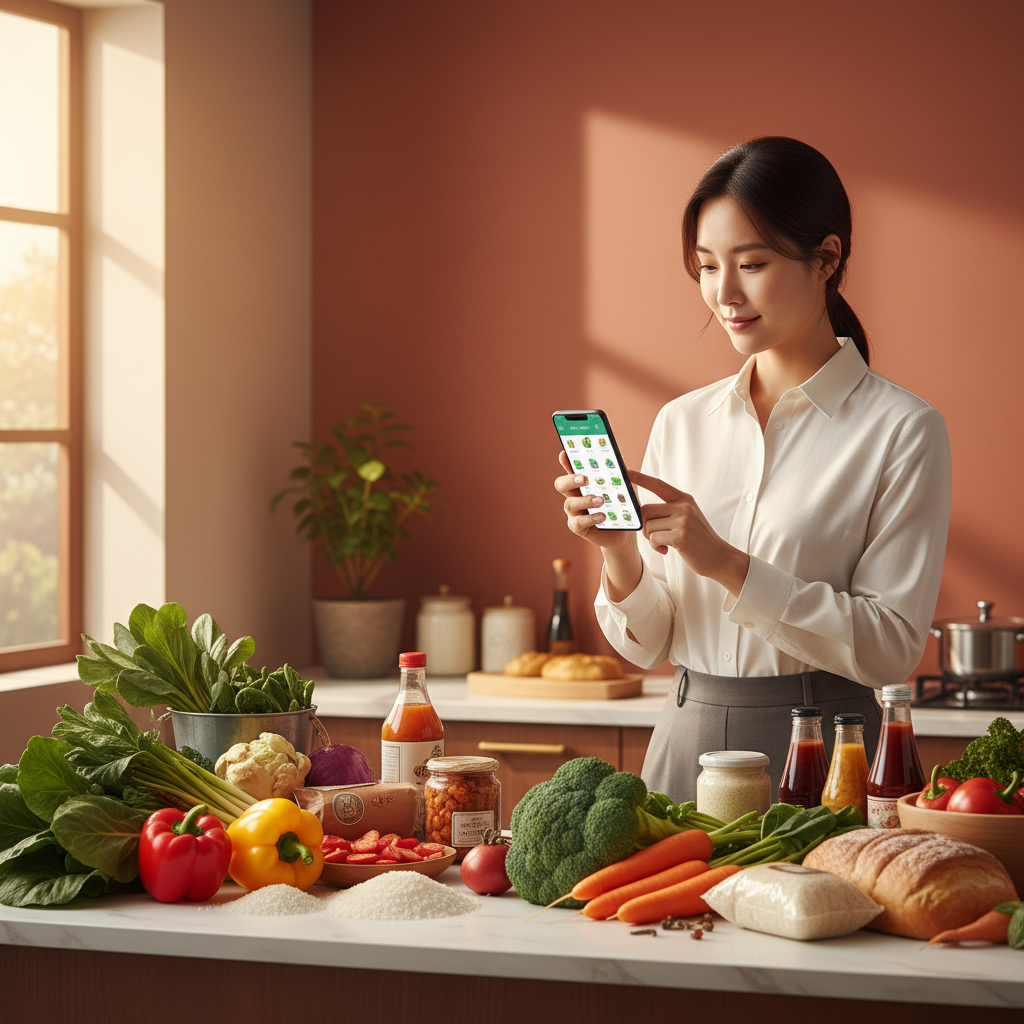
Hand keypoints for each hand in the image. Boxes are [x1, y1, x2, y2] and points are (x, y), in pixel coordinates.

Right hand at [554, 452, 633, 552]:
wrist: (625, 531)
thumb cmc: (621, 505)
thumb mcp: (624, 486)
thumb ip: (620, 473)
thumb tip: (618, 458)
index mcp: (582, 483)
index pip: (571, 469)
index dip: (566, 461)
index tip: (565, 454)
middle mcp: (574, 495)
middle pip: (561, 484)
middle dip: (570, 480)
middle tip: (584, 479)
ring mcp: (574, 512)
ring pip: (569, 504)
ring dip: (585, 500)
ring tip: (601, 500)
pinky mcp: (577, 527)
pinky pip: (578, 522)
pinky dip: (590, 518)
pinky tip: (602, 516)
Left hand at [629, 470, 749, 597]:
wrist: (718, 557)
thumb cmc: (698, 540)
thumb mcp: (686, 518)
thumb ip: (668, 511)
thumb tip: (640, 513)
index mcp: (684, 499)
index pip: (658, 485)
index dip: (641, 478)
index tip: (626, 471)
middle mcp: (684, 506)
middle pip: (645, 510)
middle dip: (645, 526)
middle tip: (656, 537)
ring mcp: (683, 520)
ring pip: (648, 526)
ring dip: (651, 539)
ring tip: (665, 544)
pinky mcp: (680, 536)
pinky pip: (653, 538)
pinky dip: (656, 547)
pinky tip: (667, 550)